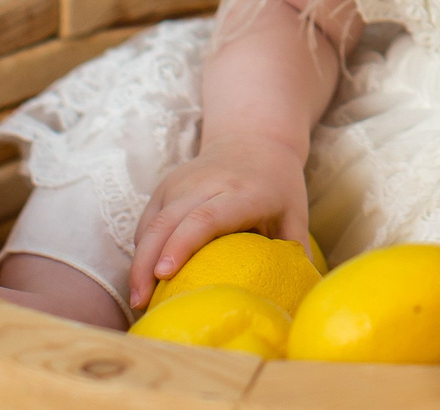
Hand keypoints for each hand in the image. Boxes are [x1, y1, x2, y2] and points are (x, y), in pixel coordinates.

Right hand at [126, 131, 310, 311]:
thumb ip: (296, 255)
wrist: (254, 137)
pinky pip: (148, 220)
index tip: (165, 274)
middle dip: (148, 262)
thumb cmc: (278, 185)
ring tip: (138, 298)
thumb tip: (302, 301)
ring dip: (139, 260)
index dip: (183, 244)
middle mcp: (208, 182)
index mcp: (243, 192)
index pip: (206, 217)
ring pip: (153, 221)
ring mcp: (183, 182)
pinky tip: (142, 277)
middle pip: (169, 221)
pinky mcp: (167, 185)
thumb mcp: (295, 214)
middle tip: (142, 302)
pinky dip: (142, 249)